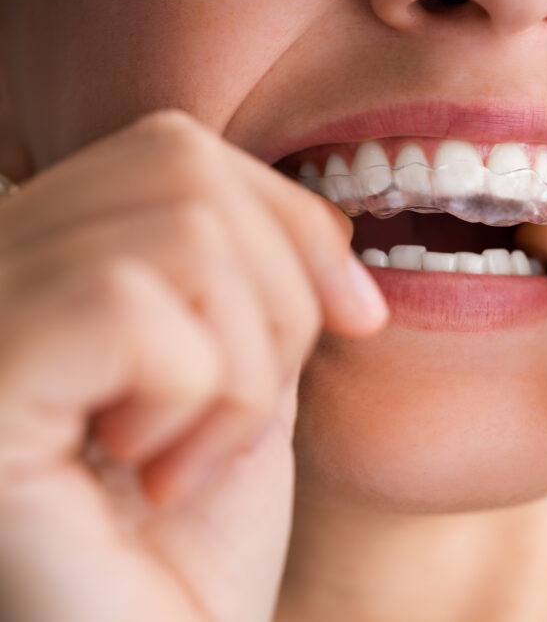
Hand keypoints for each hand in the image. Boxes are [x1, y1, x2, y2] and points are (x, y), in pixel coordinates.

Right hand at [0, 111, 386, 621]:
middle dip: (279, 296)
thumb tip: (330, 233)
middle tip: (243, 418)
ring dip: (241, 365)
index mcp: (40, 258)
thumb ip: (256, 283)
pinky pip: (130, 304)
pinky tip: (150, 479)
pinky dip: (195, 396)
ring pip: (179, 229)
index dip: (290, 221)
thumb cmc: (187, 552)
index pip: (175, 145)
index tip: (355, 319)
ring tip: (190, 461)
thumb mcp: (244, 382)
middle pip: (181, 162)